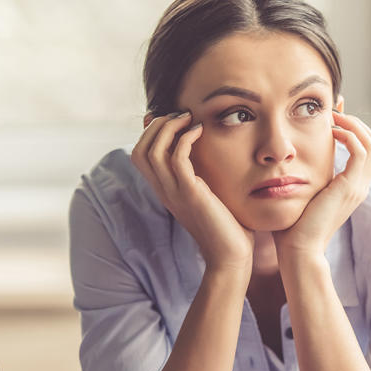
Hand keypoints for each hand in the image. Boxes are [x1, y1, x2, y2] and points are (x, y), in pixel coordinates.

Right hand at [130, 111, 253, 273]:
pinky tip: (200, 131)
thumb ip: (200, 178)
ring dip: (169, 127)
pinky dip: (185, 138)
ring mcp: (175, 193)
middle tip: (180, 114)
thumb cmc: (226, 227)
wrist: (230, 256)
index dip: (151, 132)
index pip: (140, 155)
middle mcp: (164, 191)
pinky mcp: (191, 194)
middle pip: (140, 149)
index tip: (172, 118)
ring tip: (188, 118)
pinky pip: (177, 158)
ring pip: (153, 151)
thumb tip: (205, 161)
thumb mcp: (208, 196)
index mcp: (165, 191)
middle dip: (157, 125)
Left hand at [273, 110, 370, 259]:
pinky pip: (360, 151)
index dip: (355, 130)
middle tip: (335, 112)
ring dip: (355, 126)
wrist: (299, 250)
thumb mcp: (303, 193)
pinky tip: (330, 131)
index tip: (334, 115)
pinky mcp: (350, 187)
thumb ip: (306, 175)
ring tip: (334, 118)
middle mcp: (360, 187)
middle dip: (358, 124)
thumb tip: (293, 158)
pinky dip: (349, 136)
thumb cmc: (293, 226)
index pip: (366, 151)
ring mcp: (358, 188)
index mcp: (352, 189)